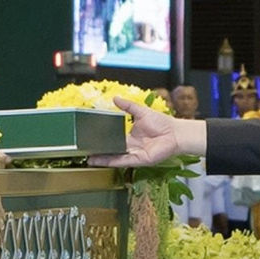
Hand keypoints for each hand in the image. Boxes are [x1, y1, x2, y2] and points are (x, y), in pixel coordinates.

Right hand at [88, 97, 202, 167]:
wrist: (175, 132)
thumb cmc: (162, 122)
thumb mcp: (140, 112)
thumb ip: (128, 106)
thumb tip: (115, 97)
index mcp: (130, 136)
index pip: (113, 139)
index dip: (102, 140)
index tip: (90, 138)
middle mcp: (131, 147)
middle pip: (112, 150)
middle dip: (99, 151)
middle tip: (84, 150)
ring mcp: (134, 154)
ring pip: (115, 157)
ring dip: (102, 159)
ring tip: (88, 159)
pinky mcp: (139, 160)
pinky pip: (123, 161)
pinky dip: (112, 161)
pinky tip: (101, 161)